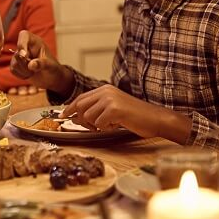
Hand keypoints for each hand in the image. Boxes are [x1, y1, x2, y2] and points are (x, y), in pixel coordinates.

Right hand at [10, 30, 72, 94]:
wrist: (50, 77)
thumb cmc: (52, 67)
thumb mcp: (50, 65)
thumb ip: (41, 63)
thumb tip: (31, 65)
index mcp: (34, 41)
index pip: (24, 35)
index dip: (22, 44)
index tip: (25, 55)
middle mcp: (25, 46)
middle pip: (17, 53)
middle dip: (26, 64)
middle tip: (35, 68)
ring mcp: (19, 55)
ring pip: (14, 63)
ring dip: (25, 71)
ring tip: (33, 71)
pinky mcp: (15, 64)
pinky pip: (13, 70)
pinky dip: (21, 75)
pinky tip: (29, 74)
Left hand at [62, 85, 185, 140]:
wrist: (155, 118)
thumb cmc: (135, 117)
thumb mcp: (113, 109)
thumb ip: (96, 110)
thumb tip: (76, 118)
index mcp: (105, 89)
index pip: (80, 98)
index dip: (69, 108)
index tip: (62, 115)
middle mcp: (105, 91)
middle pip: (80, 107)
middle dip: (81, 120)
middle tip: (93, 127)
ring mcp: (109, 99)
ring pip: (87, 117)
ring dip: (97, 126)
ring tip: (112, 124)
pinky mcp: (113, 109)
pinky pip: (98, 124)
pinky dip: (106, 129)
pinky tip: (118, 125)